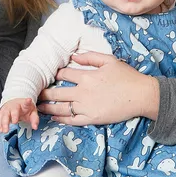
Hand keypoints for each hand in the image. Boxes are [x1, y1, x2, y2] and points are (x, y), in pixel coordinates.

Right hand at [0, 97, 39, 132]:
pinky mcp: (1, 112)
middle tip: (14, 122)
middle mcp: (15, 106)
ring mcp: (7, 108)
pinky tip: (0, 129)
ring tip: (5, 130)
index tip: (28, 100)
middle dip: (14, 116)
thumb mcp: (32, 113)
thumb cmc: (25, 109)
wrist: (16, 104)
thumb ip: (35, 119)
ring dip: (4, 123)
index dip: (27, 101)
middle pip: (14, 110)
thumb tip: (35, 127)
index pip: (26, 103)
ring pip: (5, 114)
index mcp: (24, 104)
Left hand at [38, 51, 158, 125]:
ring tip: (38, 107)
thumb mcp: (109, 61)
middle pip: (58, 92)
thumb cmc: (127, 77)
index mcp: (87, 77)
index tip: (49, 75)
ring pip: (62, 108)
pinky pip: (72, 120)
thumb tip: (74, 56)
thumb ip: (90, 57)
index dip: (56, 74)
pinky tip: (54, 117)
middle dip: (45, 92)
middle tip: (34, 93)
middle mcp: (83, 92)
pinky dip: (61, 119)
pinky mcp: (92, 119)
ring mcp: (87, 107)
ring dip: (48, 107)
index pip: (65, 74)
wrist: (141, 95)